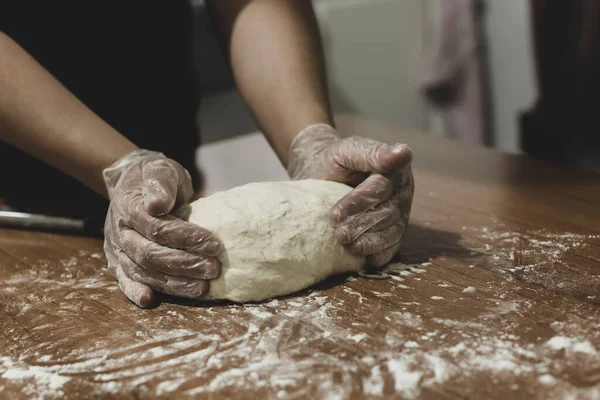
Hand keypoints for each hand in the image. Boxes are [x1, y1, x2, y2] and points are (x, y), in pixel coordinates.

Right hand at [103, 150, 221, 306]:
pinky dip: (135, 292)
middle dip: (185, 264)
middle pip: (151, 254)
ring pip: (143, 272)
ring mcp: (117, 249)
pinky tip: (150, 301)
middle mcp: (119, 231)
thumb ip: (160, 182)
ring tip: (202, 287)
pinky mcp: (118, 263)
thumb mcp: (160, 169)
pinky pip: (125, 281)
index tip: (214, 244)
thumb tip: (158, 204)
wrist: (133, 182)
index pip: (157, 227)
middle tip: (214, 269)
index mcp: (128, 206)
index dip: (186, 238)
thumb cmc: (154, 176)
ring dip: (173, 282)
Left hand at [288, 124, 413, 266]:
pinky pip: (391, 248)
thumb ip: (373, 152)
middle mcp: (402, 193)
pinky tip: (364, 260)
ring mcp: (400, 216)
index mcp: (396, 170)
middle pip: (387, 213)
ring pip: (392, 232)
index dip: (360, 202)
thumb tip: (404, 152)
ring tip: (350, 247)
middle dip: (363, 225)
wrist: (323, 174)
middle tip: (340, 234)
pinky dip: (379, 255)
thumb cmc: (336, 161)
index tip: (336, 213)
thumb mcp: (349, 150)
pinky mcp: (393, 234)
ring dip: (371, 242)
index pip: (381, 188)